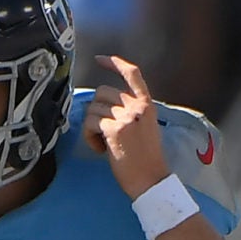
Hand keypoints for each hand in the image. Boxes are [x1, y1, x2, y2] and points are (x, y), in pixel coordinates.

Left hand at [83, 54, 172, 197]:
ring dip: (91, 127)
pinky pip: (90, 123)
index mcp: (147, 104)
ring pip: (93, 108)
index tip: (100, 60)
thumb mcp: (144, 127)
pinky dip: (89, 137)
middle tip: (102, 131)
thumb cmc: (145, 159)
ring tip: (102, 144)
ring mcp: (126, 116)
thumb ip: (130, 111)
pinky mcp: (114, 129)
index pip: (132, 73)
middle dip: (96, 110)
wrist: (151, 180)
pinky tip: (100, 150)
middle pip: (102, 91)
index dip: (114, 63)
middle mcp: (137, 106)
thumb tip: (103, 105)